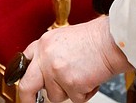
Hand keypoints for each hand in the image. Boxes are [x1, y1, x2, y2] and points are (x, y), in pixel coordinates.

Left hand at [17, 17, 131, 102]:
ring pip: (55, 96)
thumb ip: (52, 54)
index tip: (23, 86)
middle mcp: (46, 56)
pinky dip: (85, 93)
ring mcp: (56, 70)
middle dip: (27, 98)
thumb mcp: (65, 39)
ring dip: (69, 92)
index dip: (23, 76)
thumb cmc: (96, 39)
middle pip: (27, 85)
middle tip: (30, 102)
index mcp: (44, 44)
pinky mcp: (70, 83)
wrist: (112, 40)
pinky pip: (74, 99)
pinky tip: (91, 78)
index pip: (24, 62)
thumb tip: (46, 74)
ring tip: (83, 75)